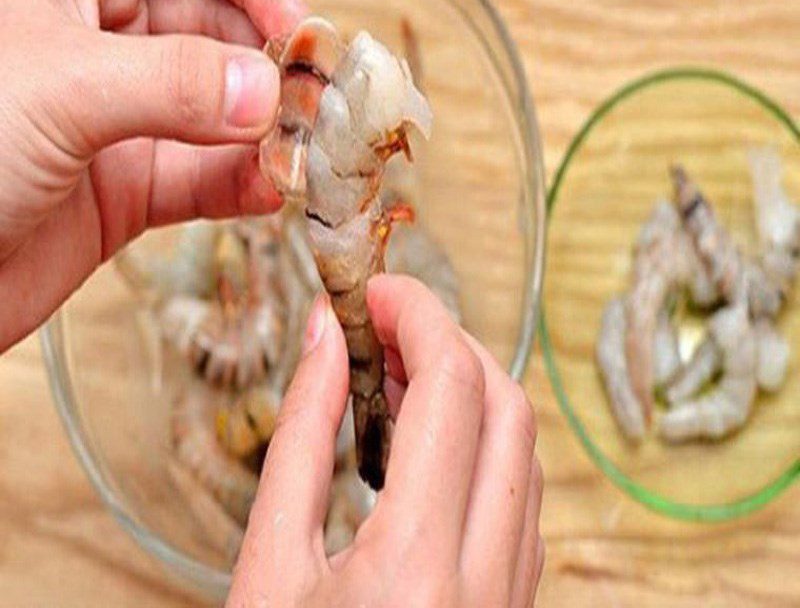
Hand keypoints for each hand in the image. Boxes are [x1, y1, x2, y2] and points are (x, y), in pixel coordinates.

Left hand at [0, 0, 304, 349]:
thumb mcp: (56, 88)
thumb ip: (170, 83)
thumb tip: (266, 91)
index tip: (294, 25)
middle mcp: (109, 32)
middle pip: (223, 19)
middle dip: (273, 56)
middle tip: (314, 97)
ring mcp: (128, 111)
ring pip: (227, 102)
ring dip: (270, 126)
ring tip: (304, 149)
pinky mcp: (135, 182)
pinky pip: (211, 173)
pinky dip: (246, 182)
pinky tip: (272, 190)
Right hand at [228, 275, 543, 607]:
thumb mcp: (267, 563)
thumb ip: (301, 436)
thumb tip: (325, 334)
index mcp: (417, 568)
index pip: (451, 388)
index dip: (417, 315)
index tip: (375, 293)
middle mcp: (487, 580)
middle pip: (506, 405)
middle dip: (449, 342)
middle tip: (386, 324)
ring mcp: (513, 595)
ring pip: (522, 448)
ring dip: (470, 389)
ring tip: (399, 373)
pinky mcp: (515, 603)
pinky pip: (518, 495)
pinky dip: (480, 441)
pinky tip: (426, 435)